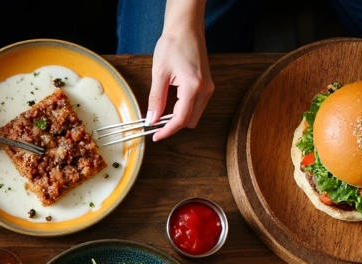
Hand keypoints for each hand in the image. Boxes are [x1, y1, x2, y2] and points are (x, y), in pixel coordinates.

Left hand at [147, 14, 213, 140]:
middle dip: (174, 126)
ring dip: (179, 118)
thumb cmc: (173, 45)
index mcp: (194, 87)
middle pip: (191, 121)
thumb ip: (156, 99)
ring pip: (195, 115)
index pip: (181, 119)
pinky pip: (197, 105)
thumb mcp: (159, 73)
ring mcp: (209, 87)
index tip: (155, 136)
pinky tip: (171, 105)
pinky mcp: (207, 85)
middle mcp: (205, 90)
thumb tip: (152, 119)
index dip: (167, 131)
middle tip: (155, 124)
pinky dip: (185, 110)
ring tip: (161, 114)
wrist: (186, 28)